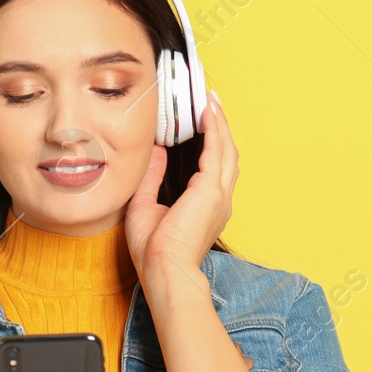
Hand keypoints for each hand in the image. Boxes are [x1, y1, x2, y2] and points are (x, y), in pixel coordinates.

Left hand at [125, 89, 236, 285]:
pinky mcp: (211, 189)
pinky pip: (216, 150)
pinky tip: (207, 112)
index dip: (211, 143)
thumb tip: (155, 151)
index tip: (203, 121)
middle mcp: (219, 199)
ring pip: (226, 149)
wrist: (163, 269)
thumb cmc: (154, 250)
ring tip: (211, 101)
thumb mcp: (146, 205)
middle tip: (211, 102)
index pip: (213, 167)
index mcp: (207, 206)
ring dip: (219, 123)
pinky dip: (214, 129)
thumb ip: (152, 177)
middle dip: (220, 127)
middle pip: (226, 154)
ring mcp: (219, 194)